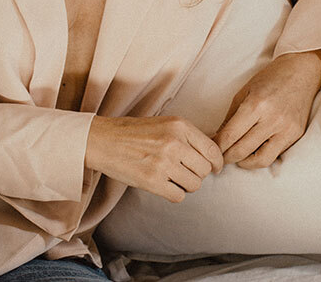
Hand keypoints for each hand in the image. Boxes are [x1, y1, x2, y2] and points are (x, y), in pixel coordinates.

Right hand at [85, 115, 222, 202]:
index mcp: (179, 125)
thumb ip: (187, 136)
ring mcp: (164, 162)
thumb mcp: (164, 124)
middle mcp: (174, 142)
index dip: (217, 163)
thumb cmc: (133, 132)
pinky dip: (173, 193)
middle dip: (197, 174)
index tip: (215, 168)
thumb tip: (213, 155)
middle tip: (183, 171)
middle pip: (205, 170)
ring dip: (185, 185)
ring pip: (194, 185)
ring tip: (171, 176)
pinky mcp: (153, 180)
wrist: (104, 140)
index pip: (212, 150)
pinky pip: (179, 196)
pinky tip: (163, 184)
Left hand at [213, 50, 320, 168]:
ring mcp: (286, 129)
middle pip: (242, 150)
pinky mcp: (296, 135)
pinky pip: (275, 155)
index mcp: (256, 105)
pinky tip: (252, 154)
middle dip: (227, 157)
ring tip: (235, 158)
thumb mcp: (244, 92)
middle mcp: (272, 119)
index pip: (230, 135)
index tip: (210, 150)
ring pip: (260, 160)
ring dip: (244, 163)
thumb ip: (230, 117)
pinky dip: (260, 158)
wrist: (300, 71)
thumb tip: (217, 139)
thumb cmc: (269, 79)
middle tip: (219, 157)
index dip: (217, 146)